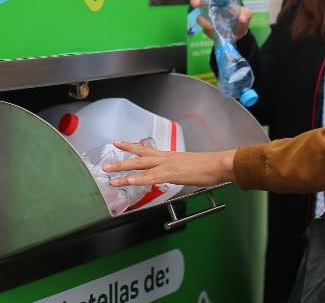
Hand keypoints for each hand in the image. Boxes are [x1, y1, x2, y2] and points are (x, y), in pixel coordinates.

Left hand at [103, 139, 236, 187]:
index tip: (118, 142)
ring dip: (124, 171)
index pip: (146, 150)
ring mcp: (167, 165)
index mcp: (169, 156)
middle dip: (122, 160)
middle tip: (106, 164)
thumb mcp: (189, 166)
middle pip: (139, 157)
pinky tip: (128, 181)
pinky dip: (138, 179)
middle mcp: (165, 158)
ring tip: (110, 175)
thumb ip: (178, 169)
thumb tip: (173, 174)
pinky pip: (151, 178)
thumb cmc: (208, 166)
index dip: (131, 146)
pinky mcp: (171, 174)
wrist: (218, 164)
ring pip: (141, 167)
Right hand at [189, 0, 252, 39]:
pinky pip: (204, 29)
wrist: (237, 34)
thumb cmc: (238, 20)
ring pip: (200, 17)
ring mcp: (207, 17)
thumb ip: (246, 14)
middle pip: (199, 0)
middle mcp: (211, 7)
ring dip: (205, 21)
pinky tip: (215, 32)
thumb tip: (242, 18)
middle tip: (196, 3)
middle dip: (197, 1)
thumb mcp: (245, 15)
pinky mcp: (206, 28)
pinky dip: (209, 31)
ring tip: (212, 26)